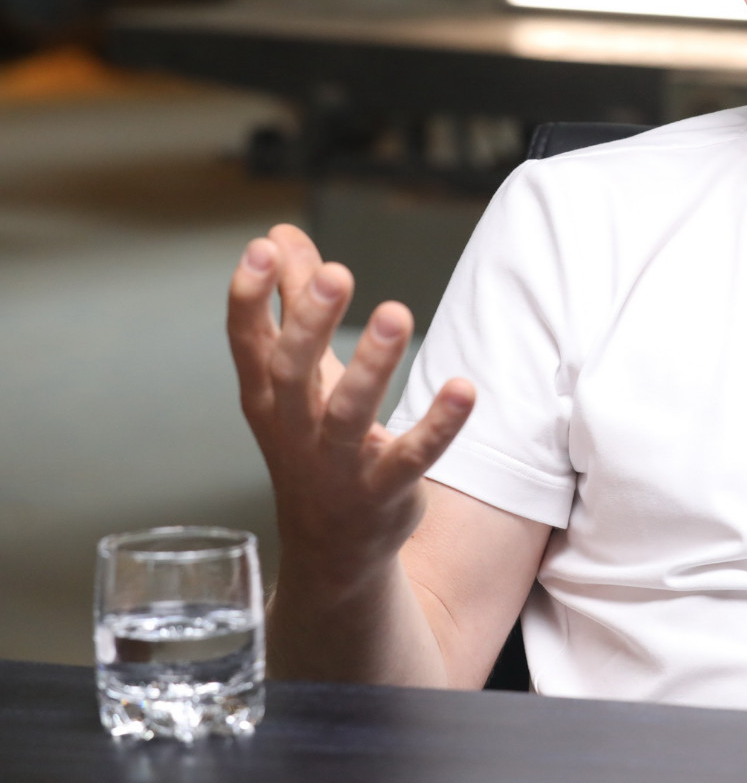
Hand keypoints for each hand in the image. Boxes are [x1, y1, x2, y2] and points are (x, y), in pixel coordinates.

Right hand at [227, 224, 474, 600]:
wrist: (331, 548)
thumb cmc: (311, 440)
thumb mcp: (296, 375)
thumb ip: (290, 302)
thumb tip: (277, 235)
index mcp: (267, 396)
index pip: (247, 343)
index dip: (248, 298)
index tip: (261, 248)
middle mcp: (293, 429)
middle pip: (293, 373)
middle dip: (311, 323)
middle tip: (337, 272)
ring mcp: (337, 466)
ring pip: (350, 414)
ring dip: (374, 365)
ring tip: (397, 313)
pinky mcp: (384, 491)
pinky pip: (413, 457)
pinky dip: (438, 425)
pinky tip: (464, 388)